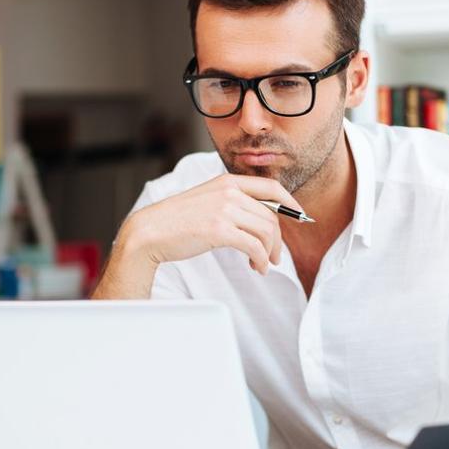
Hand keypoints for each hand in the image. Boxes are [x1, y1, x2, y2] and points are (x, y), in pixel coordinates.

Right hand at [118, 174, 303, 275]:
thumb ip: (232, 201)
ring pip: (266, 232)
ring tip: (262, 264)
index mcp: (227, 181)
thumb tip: (260, 217)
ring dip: (269, 252)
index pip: (272, 187)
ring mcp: (224, 209)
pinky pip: (254, 246)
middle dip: (277, 240)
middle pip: (271, 215)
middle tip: (274, 256)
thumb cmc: (176, 221)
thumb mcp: (207, 200)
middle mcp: (228, 192)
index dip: (290, 203)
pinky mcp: (219, 230)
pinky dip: (260, 260)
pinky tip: (255, 267)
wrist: (150, 231)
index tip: (299, 217)